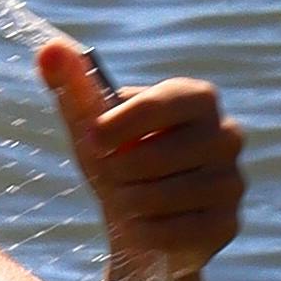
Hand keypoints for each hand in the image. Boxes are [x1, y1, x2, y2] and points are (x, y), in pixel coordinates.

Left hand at [37, 40, 245, 280]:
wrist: (138, 219)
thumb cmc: (115, 158)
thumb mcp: (91, 123)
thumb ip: (71, 83)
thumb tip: (48, 48)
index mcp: (197, 98)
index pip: (160, 104)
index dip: (118, 126)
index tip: (93, 139)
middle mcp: (226, 135)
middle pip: (153, 157)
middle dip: (116, 172)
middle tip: (114, 176)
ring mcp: (231, 181)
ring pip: (160, 198)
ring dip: (126, 203)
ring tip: (127, 199)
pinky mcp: (226, 225)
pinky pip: (172, 233)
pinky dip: (143, 232)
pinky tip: (142, 226)